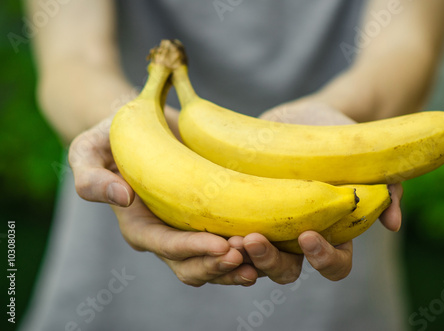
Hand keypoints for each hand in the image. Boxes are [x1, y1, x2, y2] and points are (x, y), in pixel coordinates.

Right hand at [68, 115, 255, 286]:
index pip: (164, 247)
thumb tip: (121, 197)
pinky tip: (269, 243)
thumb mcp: (87, 150)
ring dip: (237, 264)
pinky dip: (248, 249)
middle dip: (218, 265)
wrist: (141, 129)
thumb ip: (91, 177)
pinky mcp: (209, 218)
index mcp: (138, 225)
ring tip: (262, 255)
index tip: (222, 246)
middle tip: (246, 252)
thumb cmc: (112, 138)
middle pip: (191, 266)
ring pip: (213, 263)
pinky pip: (228, 243)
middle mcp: (164, 234)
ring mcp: (189, 229)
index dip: (192, 251)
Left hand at [229, 98, 403, 282]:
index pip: (333, 263)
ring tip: (228, 237)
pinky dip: (218, 235)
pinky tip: (209, 224)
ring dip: (240, 254)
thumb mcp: (370, 159)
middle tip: (252, 240)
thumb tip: (393, 224)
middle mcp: (298, 235)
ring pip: (252, 258)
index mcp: (332, 232)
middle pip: (286, 269)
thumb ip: (388, 190)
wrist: (308, 116)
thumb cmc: (345, 141)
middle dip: (268, 261)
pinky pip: (229, 230)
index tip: (309, 236)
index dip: (323, 258)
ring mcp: (269, 223)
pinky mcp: (243, 207)